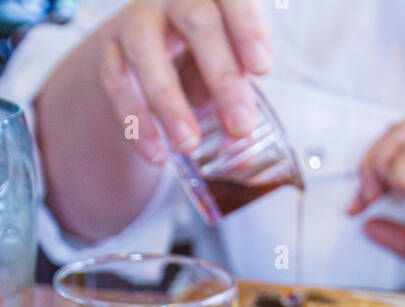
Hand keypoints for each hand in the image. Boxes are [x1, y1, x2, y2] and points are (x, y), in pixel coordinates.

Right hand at [97, 0, 271, 164]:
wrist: (145, 52)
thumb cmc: (204, 56)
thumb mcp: (228, 63)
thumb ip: (239, 88)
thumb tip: (242, 131)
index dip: (247, 28)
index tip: (262, 69)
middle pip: (197, 21)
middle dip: (221, 76)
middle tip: (240, 126)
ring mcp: (137, 19)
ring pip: (145, 48)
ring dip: (168, 100)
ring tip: (188, 144)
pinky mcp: (109, 50)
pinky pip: (116, 81)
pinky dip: (136, 121)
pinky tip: (157, 154)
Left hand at [349, 121, 404, 298]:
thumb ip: (401, 239)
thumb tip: (367, 226)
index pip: (397, 154)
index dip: (369, 175)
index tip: (357, 207)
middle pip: (395, 133)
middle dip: (370, 162)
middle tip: (366, 197)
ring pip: (404, 134)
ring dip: (382, 162)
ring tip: (383, 194)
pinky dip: (404, 170)